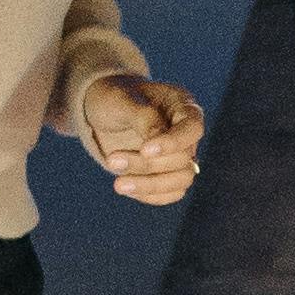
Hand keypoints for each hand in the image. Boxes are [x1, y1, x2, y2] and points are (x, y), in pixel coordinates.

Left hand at [86, 73, 204, 204]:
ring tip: (118, 184)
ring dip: (150, 185)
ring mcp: (180, 157)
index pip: (193, 128)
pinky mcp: (169, 176)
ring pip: (182, 181)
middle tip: (112, 159)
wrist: (101, 114)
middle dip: (147, 164)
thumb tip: (159, 143)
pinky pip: (170, 194)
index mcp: (182, 107)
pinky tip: (126, 187)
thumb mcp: (122, 101)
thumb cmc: (114, 99)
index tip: (144, 150)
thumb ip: (144, 119)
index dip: (173, 143)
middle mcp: (186, 134)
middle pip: (184, 159)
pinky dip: (149, 194)